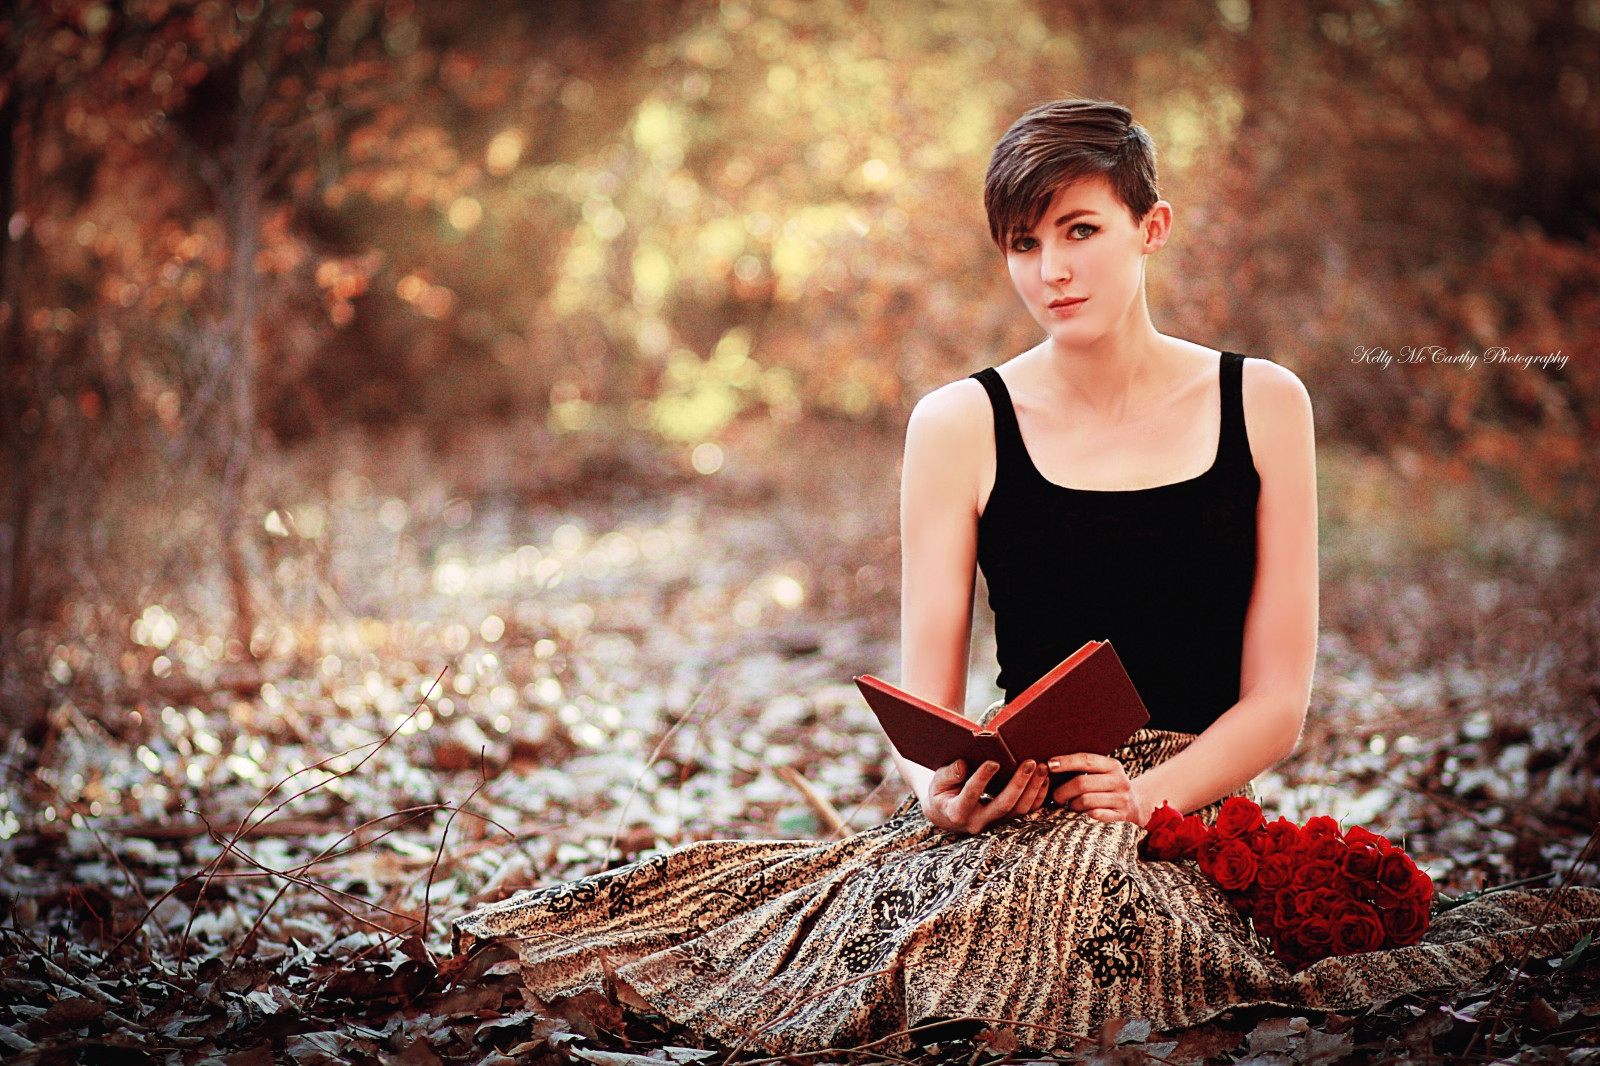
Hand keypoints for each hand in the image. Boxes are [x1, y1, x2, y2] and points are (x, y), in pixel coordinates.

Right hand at [923, 759, 1049, 833]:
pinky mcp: (1006, 822)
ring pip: (1019, 810)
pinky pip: (1027, 812)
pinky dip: (1038, 796)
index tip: (993, 762)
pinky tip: (1044, 778)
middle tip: (1029, 762)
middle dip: (1018, 783)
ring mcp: (995, 825)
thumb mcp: (937, 782)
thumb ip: (948, 774)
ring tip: (1042, 767)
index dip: (982, 779)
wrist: (947, 814)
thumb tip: (962, 765)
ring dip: (1033, 788)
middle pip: (1003, 805)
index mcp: (957, 812)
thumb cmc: (941, 792)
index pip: (971, 795)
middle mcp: (978, 822)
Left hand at [1047, 753, 1151, 824]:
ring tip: (1069, 805)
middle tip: (1055, 796)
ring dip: (1072, 804)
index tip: (1049, 764)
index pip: (1086, 760)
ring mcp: (1121, 800)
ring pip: (1085, 801)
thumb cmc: (1107, 785)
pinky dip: (1083, 814)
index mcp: (1113, 765)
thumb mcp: (1102, 771)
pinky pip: (1094, 815)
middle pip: (1082, 783)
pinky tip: (1080, 813)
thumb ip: (1083, 766)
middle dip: (1063, 790)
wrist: (1135, 804)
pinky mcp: (1120, 816)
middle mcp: (1120, 781)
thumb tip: (1051, 764)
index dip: (1066, 762)